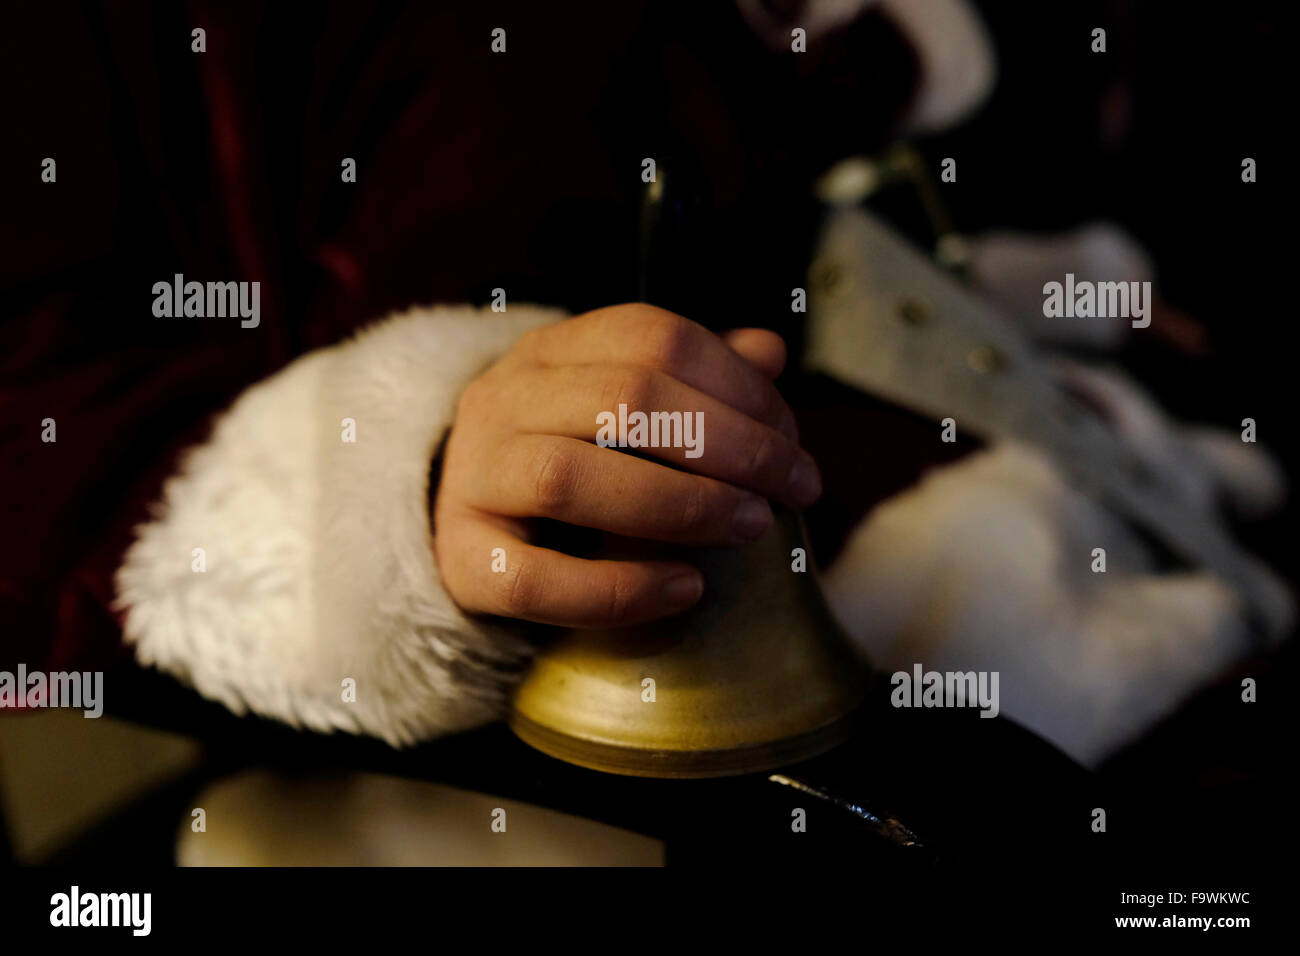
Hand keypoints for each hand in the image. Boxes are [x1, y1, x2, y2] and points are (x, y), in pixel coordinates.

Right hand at [433, 303, 821, 627]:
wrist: (461, 529)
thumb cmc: (564, 461)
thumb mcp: (620, 410)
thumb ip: (692, 381)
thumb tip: (769, 350)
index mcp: (547, 352)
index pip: (652, 338)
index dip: (738, 384)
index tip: (793, 439)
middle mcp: (501, 401)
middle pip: (623, 400)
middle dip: (732, 445)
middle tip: (796, 489)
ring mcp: (473, 479)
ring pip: (569, 479)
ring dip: (680, 505)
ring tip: (751, 527)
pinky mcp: (463, 562)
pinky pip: (537, 581)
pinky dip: (620, 588)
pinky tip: (686, 588)